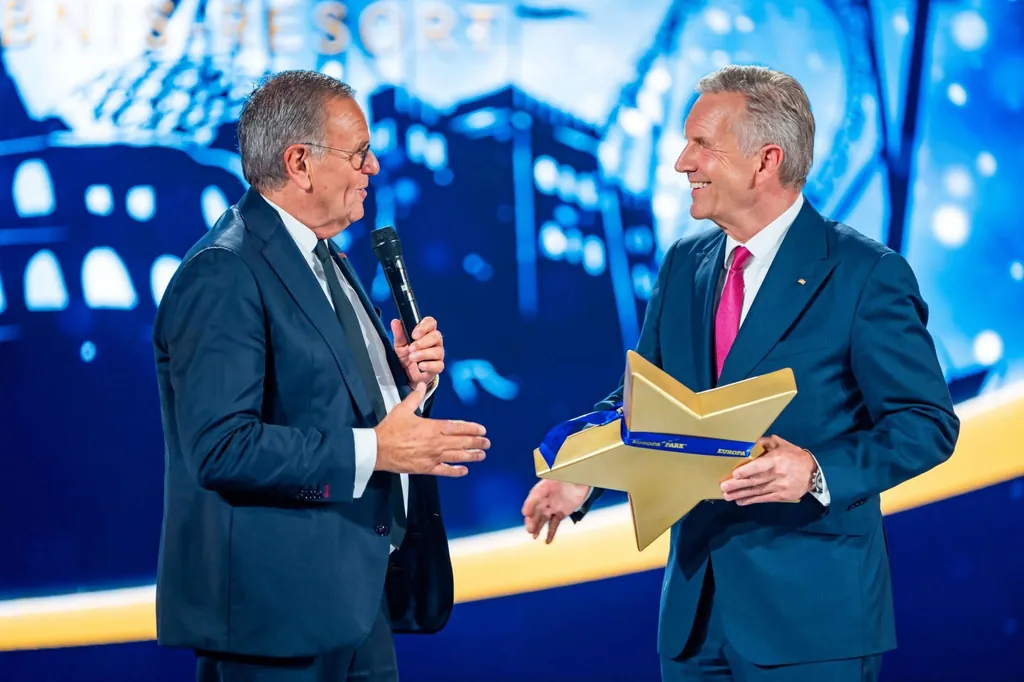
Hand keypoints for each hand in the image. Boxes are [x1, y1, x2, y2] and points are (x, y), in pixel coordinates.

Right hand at [374, 384, 488, 475]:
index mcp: (432, 427)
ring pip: (456, 456)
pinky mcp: (426, 468)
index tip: (482, 429)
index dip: (471, 428)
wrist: (377, 450)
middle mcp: (435, 442)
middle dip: (476, 442)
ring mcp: (432, 456)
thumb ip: (414, 398)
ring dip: (471, 456)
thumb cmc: (389, 430)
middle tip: (487, 442)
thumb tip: (421, 385)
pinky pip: (444, 471)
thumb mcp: (402, 410)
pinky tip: (464, 471)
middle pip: (461, 442)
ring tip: (482, 455)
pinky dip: (455, 471)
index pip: (457, 427)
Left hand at [392, 316, 443, 387]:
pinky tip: (420, 366)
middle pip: (436, 336)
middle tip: (411, 348)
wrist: (406, 374)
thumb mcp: (399, 345)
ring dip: (424, 354)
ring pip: (438, 351)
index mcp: (426, 332)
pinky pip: (439, 365)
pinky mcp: (438, 366)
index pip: (431, 323)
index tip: (414, 334)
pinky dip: (429, 365)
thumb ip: (399, 334)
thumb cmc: (405, 356)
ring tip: (412, 357)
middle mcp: (435, 342)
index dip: (424, 326)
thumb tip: (395, 322)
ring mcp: (438, 354)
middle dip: (422, 342)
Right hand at [521, 479, 590, 543]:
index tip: (526, 512)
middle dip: (532, 519)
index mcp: (546, 485)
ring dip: (537, 527)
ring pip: (543, 518)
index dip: (530, 504)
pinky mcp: (560, 513)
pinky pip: (554, 524)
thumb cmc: (574, 474)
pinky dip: (551, 533)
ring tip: (533, 536)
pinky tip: (547, 541)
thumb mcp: (568, 473)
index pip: (535, 495)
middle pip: (536, 509)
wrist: (584, 480)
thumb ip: (562, 475)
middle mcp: (546, 497)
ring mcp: (553, 506)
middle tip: (529, 528)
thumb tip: (557, 469)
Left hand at [720, 435, 817, 504]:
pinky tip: (740, 501)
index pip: (759, 466)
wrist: (813, 473)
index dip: (747, 471)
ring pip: (757, 491)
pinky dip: (751, 500)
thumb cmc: (794, 456)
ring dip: (740, 494)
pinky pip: (763, 498)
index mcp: (776, 460)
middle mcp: (777, 474)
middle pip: (755, 480)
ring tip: (727, 496)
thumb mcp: (781, 444)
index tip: (735, 474)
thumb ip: (765, 442)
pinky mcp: (781, 496)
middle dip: (737, 485)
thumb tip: (748, 443)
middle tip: (723, 487)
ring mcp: (779, 487)